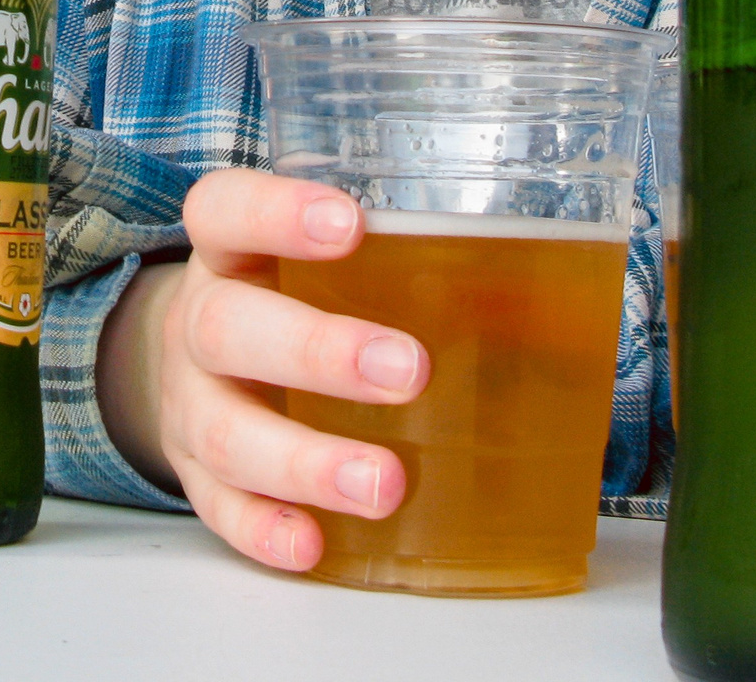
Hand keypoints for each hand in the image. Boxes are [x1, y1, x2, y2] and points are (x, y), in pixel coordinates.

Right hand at [142, 169, 427, 572]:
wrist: (193, 360)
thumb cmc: (289, 301)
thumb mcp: (328, 264)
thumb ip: (423, 268)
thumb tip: (566, 303)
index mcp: (232, 253)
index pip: (226, 211)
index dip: (276, 212)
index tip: (351, 225)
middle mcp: (198, 322)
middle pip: (226, 328)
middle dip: (316, 351)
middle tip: (406, 370)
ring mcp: (190, 402)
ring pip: (224, 429)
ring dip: (304, 460)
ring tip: (384, 483)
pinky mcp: (193, 475)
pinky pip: (219, 508)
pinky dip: (265, 529)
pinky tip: (313, 543)